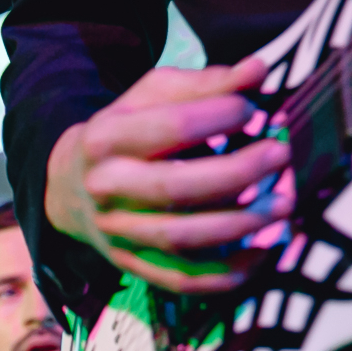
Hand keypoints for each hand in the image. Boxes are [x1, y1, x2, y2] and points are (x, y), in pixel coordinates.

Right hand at [45, 58, 292, 294]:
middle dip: (238, 173)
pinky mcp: (131, 265)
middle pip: (175, 187)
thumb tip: (258, 71)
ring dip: (240, 225)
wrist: (68, 188)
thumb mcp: (150, 97)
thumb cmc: (124, 133)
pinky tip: (262, 251)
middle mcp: (106, 188)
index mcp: (107, 139)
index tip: (252, 110)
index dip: (221, 115)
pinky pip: (182, 279)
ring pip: (182, 238)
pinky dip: (227, 273)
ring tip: (284, 204)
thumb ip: (204, 83)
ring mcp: (116, 232)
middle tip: (280, 155)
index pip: (171, 126)